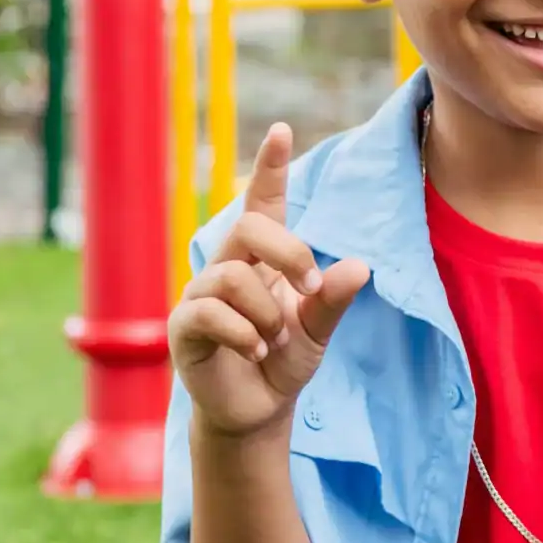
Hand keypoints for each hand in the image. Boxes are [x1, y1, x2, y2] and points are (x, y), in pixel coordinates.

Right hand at [165, 124, 369, 438]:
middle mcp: (228, 267)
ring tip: (275, 340)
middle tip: (310, 289)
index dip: (269, 168)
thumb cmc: (284, 361)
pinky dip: (242, 333)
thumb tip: (359, 267)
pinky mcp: (183, 327)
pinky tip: (257, 352)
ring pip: (230, 275)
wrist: (257, 412)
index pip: (262, 204)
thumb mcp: (318, 330)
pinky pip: (207, 312)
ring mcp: (200, 295)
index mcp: (263, 260)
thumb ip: (333, 298)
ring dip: (264, 311)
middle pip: (248, 227)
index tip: (281, 130)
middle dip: (288, 253)